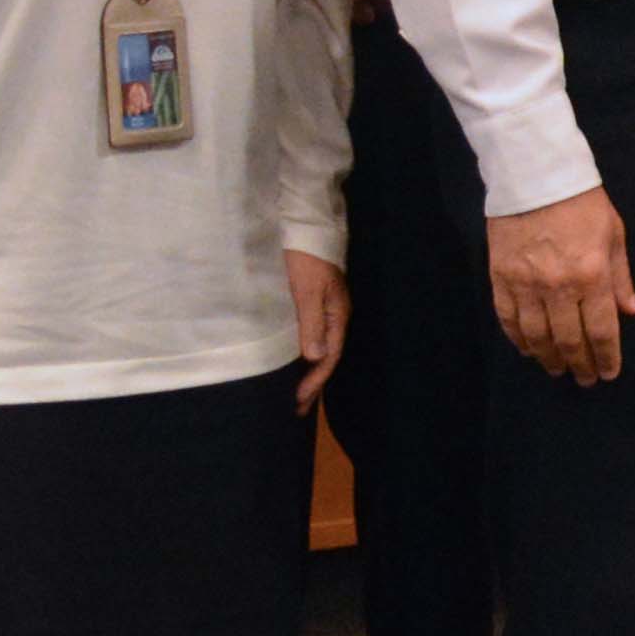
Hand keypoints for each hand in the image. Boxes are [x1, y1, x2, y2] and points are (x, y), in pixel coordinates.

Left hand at [286, 251, 349, 408]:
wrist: (307, 226)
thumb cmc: (306, 257)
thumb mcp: (307, 289)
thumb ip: (312, 322)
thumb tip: (313, 358)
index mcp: (337, 315)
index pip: (329, 356)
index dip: (314, 380)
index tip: (298, 401)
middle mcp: (335, 315)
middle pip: (328, 356)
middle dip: (314, 383)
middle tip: (298, 409)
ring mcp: (327, 308)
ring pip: (321, 347)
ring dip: (310, 371)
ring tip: (297, 392)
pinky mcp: (316, 302)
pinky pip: (314, 336)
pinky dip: (306, 354)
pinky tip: (296, 360)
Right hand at [489, 190, 634, 382]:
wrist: (535, 175)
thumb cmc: (582, 202)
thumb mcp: (614, 235)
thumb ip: (621, 278)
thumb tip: (632, 312)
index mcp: (592, 275)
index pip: (601, 331)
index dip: (606, 358)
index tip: (609, 374)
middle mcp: (559, 286)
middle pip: (569, 340)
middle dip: (580, 365)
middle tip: (585, 380)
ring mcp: (525, 284)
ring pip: (537, 336)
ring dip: (549, 358)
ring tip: (558, 370)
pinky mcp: (500, 277)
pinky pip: (508, 319)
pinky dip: (519, 340)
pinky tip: (529, 350)